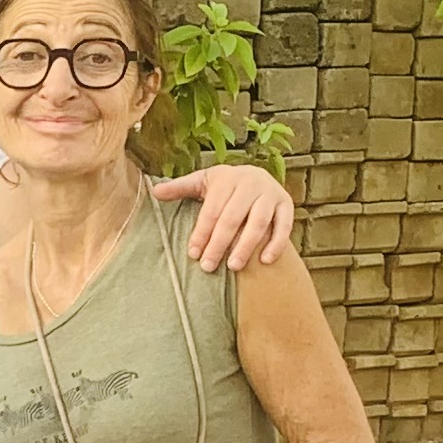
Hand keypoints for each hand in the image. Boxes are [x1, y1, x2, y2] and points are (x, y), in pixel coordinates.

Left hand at [155, 162, 295, 271]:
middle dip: (219, 243)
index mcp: (228, 178)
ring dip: (246, 245)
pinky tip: (265, 261)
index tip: (193, 254)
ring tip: (233, 266)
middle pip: (233, 217)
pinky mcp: (287, 204)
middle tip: (208, 266)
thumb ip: (180, 188)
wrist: (257, 176)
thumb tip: (154, 191)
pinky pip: (285, 225)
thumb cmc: (224, 186)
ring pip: (259, 222)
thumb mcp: (202, 182)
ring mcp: (271, 193)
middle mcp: (251, 183)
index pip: (212, 210)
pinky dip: (277, 243)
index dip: (202, 232)